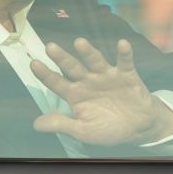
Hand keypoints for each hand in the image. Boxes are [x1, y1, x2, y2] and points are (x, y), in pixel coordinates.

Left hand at [30, 38, 172, 146]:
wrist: (138, 127)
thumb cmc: (108, 128)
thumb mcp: (83, 131)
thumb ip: (62, 124)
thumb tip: (36, 124)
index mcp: (75, 94)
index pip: (56, 82)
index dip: (45, 74)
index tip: (34, 64)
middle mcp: (88, 81)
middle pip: (72, 67)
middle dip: (62, 58)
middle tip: (50, 47)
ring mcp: (107, 76)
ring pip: (95, 61)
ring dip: (88, 52)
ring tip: (79, 42)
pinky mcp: (126, 75)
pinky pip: (125, 62)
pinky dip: (124, 53)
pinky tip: (122, 44)